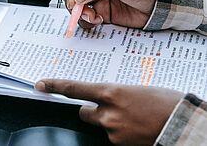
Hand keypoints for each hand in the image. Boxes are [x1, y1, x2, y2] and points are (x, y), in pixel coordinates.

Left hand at [35, 79, 182, 144]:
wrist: (184, 124)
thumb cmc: (165, 102)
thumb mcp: (136, 90)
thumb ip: (115, 94)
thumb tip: (105, 98)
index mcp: (111, 92)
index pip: (74, 88)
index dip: (55, 86)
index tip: (40, 85)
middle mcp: (107, 113)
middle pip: (83, 112)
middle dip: (92, 110)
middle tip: (110, 108)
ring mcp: (112, 131)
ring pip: (100, 125)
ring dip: (109, 122)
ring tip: (133, 119)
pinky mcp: (118, 144)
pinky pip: (112, 137)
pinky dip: (120, 133)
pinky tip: (136, 129)